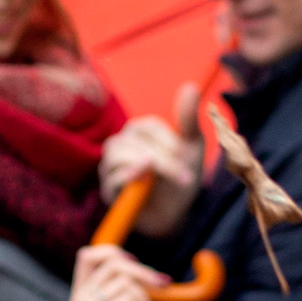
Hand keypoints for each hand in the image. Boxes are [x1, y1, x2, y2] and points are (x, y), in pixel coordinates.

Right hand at [71, 245, 165, 300]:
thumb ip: (116, 294)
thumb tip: (145, 273)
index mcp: (80, 295)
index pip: (87, 254)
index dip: (114, 252)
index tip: (135, 266)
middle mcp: (79, 299)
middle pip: (115, 263)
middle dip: (145, 273)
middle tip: (162, 287)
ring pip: (127, 283)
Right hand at [99, 82, 201, 237]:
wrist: (177, 214)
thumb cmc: (182, 176)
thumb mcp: (192, 147)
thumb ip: (188, 119)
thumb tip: (191, 86)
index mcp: (141, 130)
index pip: (149, 128)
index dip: (169, 143)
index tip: (188, 160)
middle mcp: (122, 143)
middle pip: (133, 141)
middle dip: (162, 159)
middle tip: (185, 177)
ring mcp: (112, 165)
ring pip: (117, 155)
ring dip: (144, 166)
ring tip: (161, 176)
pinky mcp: (109, 188)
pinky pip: (112, 177)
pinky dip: (127, 176)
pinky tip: (143, 179)